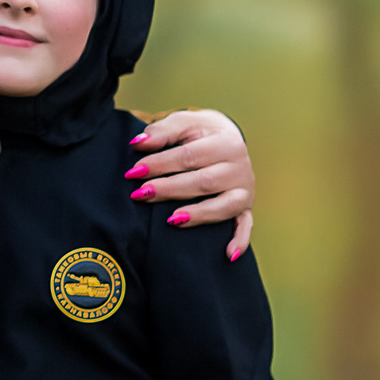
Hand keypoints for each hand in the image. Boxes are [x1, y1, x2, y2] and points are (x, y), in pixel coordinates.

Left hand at [127, 108, 254, 259]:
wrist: (226, 138)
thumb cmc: (199, 133)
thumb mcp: (184, 123)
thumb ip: (162, 131)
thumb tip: (140, 144)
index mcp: (227, 142)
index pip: (189, 155)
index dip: (160, 164)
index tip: (134, 171)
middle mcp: (241, 167)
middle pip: (203, 182)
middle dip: (170, 189)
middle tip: (141, 194)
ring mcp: (245, 189)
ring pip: (222, 206)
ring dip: (198, 215)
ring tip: (171, 219)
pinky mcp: (246, 207)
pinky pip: (245, 226)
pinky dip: (240, 241)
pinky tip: (228, 255)